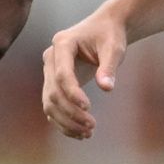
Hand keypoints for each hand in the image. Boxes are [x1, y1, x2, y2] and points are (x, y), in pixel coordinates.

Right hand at [40, 9, 128, 137]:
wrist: (104, 29)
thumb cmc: (110, 35)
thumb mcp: (114, 48)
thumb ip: (109, 66)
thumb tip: (107, 88)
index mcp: (62, 43)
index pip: (61, 74)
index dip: (73, 93)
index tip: (89, 108)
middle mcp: (50, 58)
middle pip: (53, 91)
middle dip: (71, 112)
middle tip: (92, 126)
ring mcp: (49, 71)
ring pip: (49, 102)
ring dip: (66, 121)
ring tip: (88, 133)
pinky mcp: (54, 83)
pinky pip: (53, 106)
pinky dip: (64, 122)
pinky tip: (80, 133)